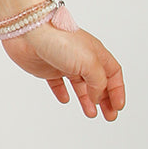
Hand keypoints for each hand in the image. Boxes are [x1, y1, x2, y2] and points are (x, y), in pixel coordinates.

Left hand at [0, 22, 124, 120]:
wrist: (29, 32)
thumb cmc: (60, 40)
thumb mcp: (89, 62)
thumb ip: (97, 82)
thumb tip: (97, 97)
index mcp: (96, 54)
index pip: (113, 74)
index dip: (118, 91)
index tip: (118, 107)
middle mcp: (82, 58)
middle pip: (99, 82)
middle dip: (106, 99)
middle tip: (109, 116)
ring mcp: (64, 63)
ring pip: (80, 85)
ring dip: (87, 100)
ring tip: (91, 113)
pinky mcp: (47, 69)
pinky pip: (57, 83)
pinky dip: (62, 92)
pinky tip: (65, 100)